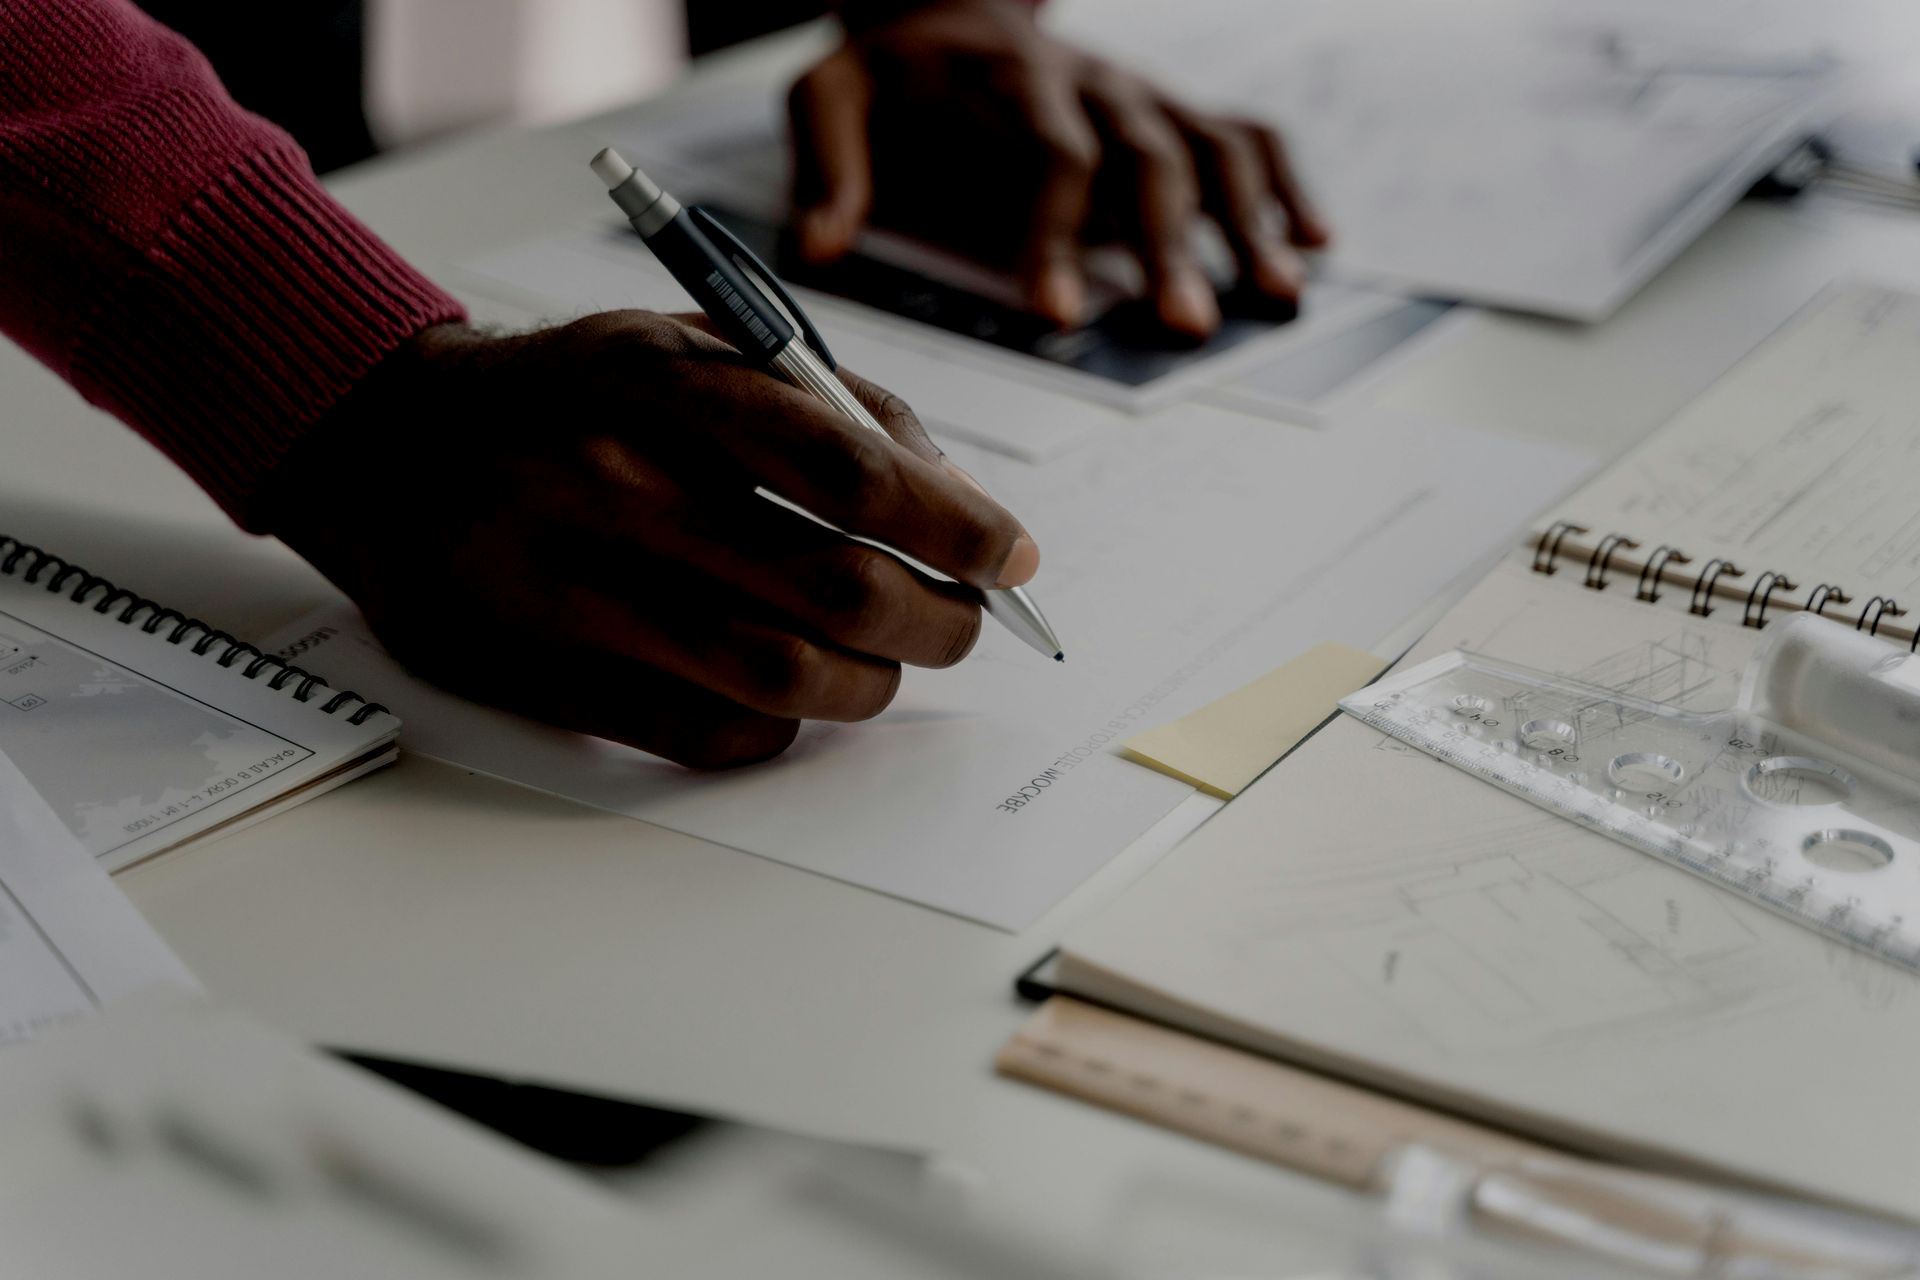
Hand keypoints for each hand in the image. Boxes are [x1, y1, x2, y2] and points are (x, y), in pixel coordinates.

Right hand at [262, 313, 1040, 767]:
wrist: (382, 447)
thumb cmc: (571, 396)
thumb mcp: (683, 346)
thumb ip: (822, 404)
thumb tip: (954, 501)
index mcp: (659, 384)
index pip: (846, 466)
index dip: (954, 523)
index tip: (1008, 555)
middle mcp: (612, 486)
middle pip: (835, 587)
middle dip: (938, 619)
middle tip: (964, 621)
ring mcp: (573, 593)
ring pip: (783, 678)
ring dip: (871, 684)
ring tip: (886, 663)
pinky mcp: (546, 680)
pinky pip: (710, 738)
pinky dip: (782, 731)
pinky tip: (790, 699)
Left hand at [788, 0, 1328, 340]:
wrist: (948, 2)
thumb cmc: (895, 69)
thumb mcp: (832, 95)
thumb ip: (827, 167)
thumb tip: (818, 250)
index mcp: (1012, 82)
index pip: (1050, 156)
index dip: (1057, 234)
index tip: (1055, 313)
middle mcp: (1093, 83)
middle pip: (1149, 159)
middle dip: (1172, 245)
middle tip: (1184, 327)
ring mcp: (1142, 94)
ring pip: (1213, 147)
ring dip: (1250, 223)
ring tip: (1274, 298)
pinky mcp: (1170, 109)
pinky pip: (1248, 135)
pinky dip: (1287, 185)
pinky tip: (1316, 243)